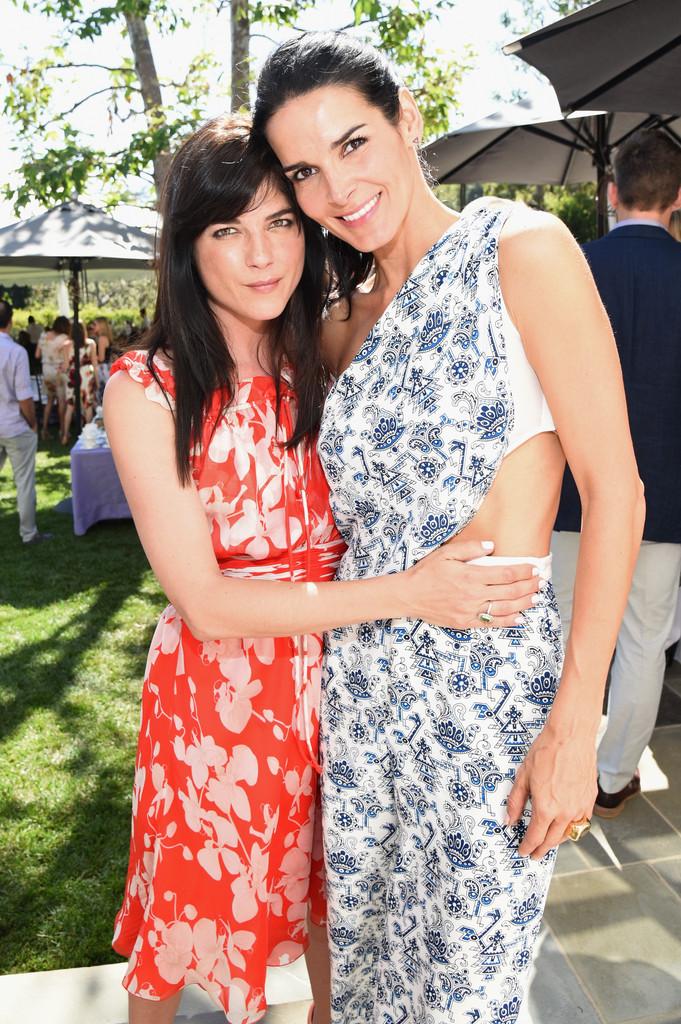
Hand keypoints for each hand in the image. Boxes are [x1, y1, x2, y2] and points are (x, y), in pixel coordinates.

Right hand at [403, 538, 540, 628]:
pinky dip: (507, 621)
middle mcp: (473, 595)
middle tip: (541, 582)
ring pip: (504, 608)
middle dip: (528, 586)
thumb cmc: (426, 572)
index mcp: (470, 576)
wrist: (408, 595)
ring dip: (523, 603)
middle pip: (509, 591)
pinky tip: (519, 617)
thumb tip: (492, 546)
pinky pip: (490, 622)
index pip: (505, 574)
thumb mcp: (445, 553)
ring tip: (535, 598)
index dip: (523, 571)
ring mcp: (469, 611)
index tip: (534, 568)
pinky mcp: (465, 622)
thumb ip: (470, 548)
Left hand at [507, 722, 597, 859]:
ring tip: (549, 842)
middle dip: (542, 849)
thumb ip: (516, 801)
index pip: (535, 837)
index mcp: (546, 808)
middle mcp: (565, 812)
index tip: (523, 851)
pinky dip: (574, 828)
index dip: (527, 847)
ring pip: (569, 834)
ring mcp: (580, 807)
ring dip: (558, 841)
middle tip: (535, 853)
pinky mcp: (590, 799)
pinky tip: (567, 825)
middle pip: (552, 840)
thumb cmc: (546, 752)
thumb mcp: (523, 776)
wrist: (571, 737)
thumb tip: (509, 820)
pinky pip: (583, 821)